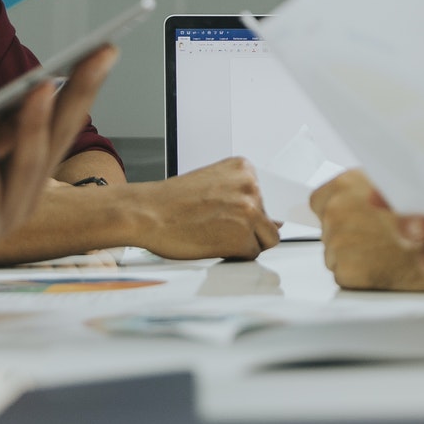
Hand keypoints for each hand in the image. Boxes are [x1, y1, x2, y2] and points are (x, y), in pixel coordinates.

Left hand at [0, 45, 117, 302]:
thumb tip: (24, 87)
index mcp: (30, 171)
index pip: (66, 121)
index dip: (86, 85)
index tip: (106, 47)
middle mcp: (28, 193)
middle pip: (60, 138)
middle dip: (80, 93)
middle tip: (97, 55)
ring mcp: (5, 216)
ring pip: (28, 166)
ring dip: (36, 124)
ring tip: (40, 87)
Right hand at [124, 158, 279, 259]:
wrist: (147, 212)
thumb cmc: (172, 201)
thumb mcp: (213, 185)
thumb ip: (243, 197)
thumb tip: (276, 222)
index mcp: (244, 168)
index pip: (266, 198)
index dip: (247, 213)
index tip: (229, 214)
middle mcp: (251, 187)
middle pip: (269, 220)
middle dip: (248, 229)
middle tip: (216, 225)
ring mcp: (249, 211)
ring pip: (266, 239)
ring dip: (245, 243)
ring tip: (215, 234)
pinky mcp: (242, 237)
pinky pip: (252, 254)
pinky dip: (235, 255)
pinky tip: (213, 243)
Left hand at [310, 170, 423, 290]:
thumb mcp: (397, 188)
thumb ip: (370, 190)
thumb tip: (359, 194)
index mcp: (344, 185)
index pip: (321, 199)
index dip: (337, 208)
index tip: (351, 215)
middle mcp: (336, 212)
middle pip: (329, 227)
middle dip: (349, 232)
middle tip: (376, 235)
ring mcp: (338, 244)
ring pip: (336, 252)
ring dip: (353, 253)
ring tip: (384, 251)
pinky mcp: (345, 273)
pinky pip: (345, 274)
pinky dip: (361, 274)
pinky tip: (383, 266)